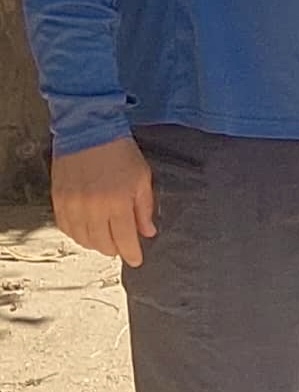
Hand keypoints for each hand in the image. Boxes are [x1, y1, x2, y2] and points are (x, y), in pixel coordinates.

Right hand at [51, 137, 156, 265]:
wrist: (89, 130)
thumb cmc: (119, 151)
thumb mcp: (142, 178)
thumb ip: (145, 208)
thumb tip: (147, 232)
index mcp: (118, 203)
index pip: (125, 240)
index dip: (132, 254)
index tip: (136, 260)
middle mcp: (93, 208)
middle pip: (103, 244)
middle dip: (116, 249)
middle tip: (122, 245)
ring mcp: (73, 206)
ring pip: (84, 240)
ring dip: (97, 243)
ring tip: (106, 237)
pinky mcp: (58, 201)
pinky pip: (66, 228)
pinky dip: (78, 234)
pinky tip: (87, 229)